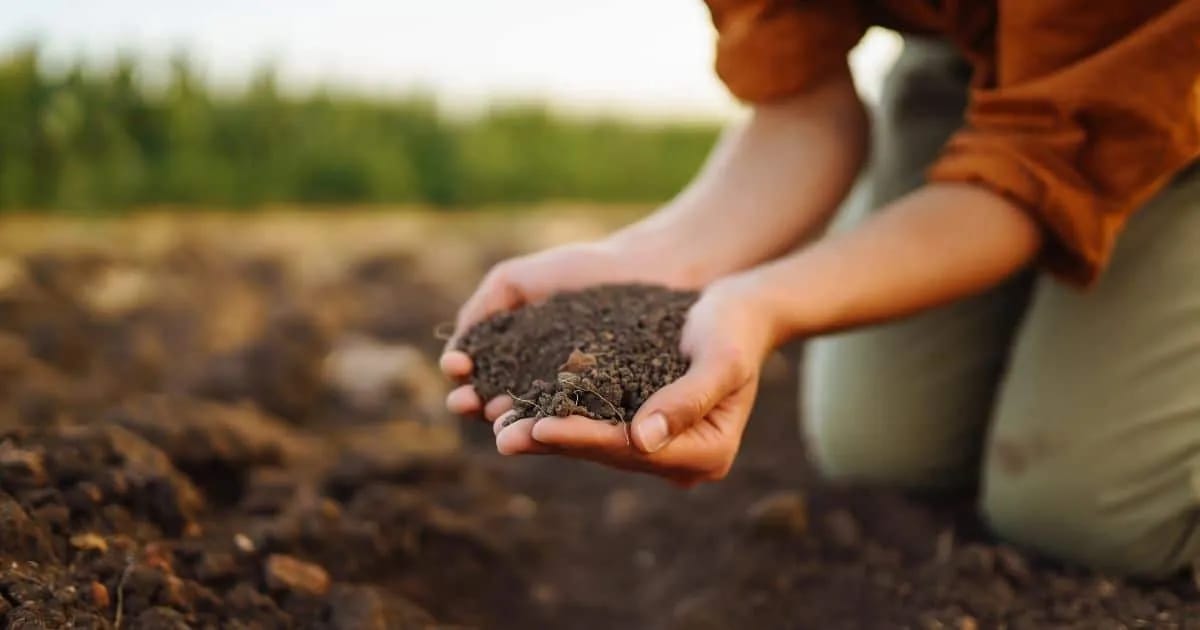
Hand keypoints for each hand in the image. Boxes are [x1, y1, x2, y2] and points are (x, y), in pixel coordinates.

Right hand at [440, 235, 696, 421]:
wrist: (648, 267)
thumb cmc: (583, 270)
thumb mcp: (517, 280)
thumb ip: (483, 307)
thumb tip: (454, 353)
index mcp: (519, 362)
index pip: (481, 381)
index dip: (464, 380)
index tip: (456, 369)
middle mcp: (545, 388)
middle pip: (502, 407)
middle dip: (479, 406)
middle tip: (467, 401)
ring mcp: (579, 402)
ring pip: (538, 420)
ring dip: (512, 422)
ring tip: (497, 417)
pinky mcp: (614, 411)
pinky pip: (584, 421)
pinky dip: (560, 424)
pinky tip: (543, 418)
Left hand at [495, 275, 777, 486]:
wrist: (740, 311)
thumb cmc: (735, 328)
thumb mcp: (720, 357)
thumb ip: (686, 398)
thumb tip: (642, 440)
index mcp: (708, 453)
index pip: (633, 449)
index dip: (584, 437)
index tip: (539, 426)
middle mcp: (683, 460)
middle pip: (608, 453)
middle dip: (553, 441)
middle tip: (501, 436)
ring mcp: (661, 447)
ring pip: (595, 444)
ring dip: (546, 435)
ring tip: (498, 426)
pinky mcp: (641, 426)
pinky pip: (594, 425)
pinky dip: (558, 416)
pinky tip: (518, 408)